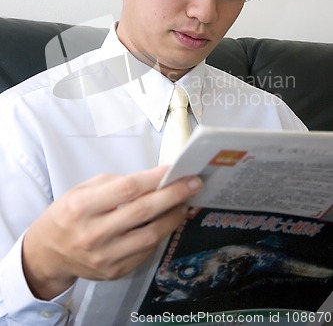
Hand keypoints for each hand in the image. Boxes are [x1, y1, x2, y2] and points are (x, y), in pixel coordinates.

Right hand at [22, 166, 201, 299]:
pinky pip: (146, 250)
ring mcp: (105, 257)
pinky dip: (160, 233)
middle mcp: (93, 234)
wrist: (49, 253)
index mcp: (82, 207)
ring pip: (151, 235)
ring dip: (173, 216)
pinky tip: (166, 221)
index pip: (127, 189)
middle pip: (144, 211)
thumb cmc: (68, 214)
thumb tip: (153, 179)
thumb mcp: (83, 189)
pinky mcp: (115, 272)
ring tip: (185, 202)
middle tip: (194, 184)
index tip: (175, 169)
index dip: (154, 178)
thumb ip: (116, 184)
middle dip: (173, 195)